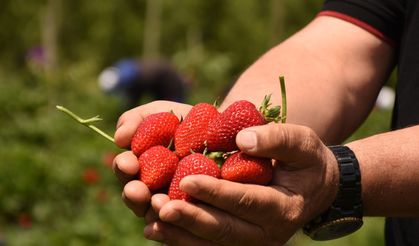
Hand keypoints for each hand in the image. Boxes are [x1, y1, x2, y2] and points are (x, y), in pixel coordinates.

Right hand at [112, 100, 191, 216]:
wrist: (226, 131)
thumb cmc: (190, 122)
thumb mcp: (162, 114)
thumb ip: (137, 120)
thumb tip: (118, 138)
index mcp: (142, 167)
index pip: (126, 171)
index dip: (123, 168)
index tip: (128, 163)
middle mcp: (154, 189)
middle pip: (138, 199)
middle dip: (134, 195)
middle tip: (136, 190)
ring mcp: (176, 204)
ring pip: (160, 215)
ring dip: (156, 210)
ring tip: (159, 203)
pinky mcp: (199, 214)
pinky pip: (187, 223)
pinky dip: (182, 221)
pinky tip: (183, 213)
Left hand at [143, 123, 339, 245]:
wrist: (313, 187)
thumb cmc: (306, 161)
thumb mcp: (303, 143)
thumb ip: (277, 139)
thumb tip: (242, 139)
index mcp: (282, 208)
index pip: (245, 201)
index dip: (216, 192)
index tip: (188, 179)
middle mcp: (266, 233)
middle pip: (224, 229)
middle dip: (190, 217)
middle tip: (160, 205)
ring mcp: (251, 241)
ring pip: (211, 242)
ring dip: (180, 232)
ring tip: (152, 216)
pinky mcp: (239, 241)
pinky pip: (207, 244)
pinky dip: (181, 238)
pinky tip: (157, 227)